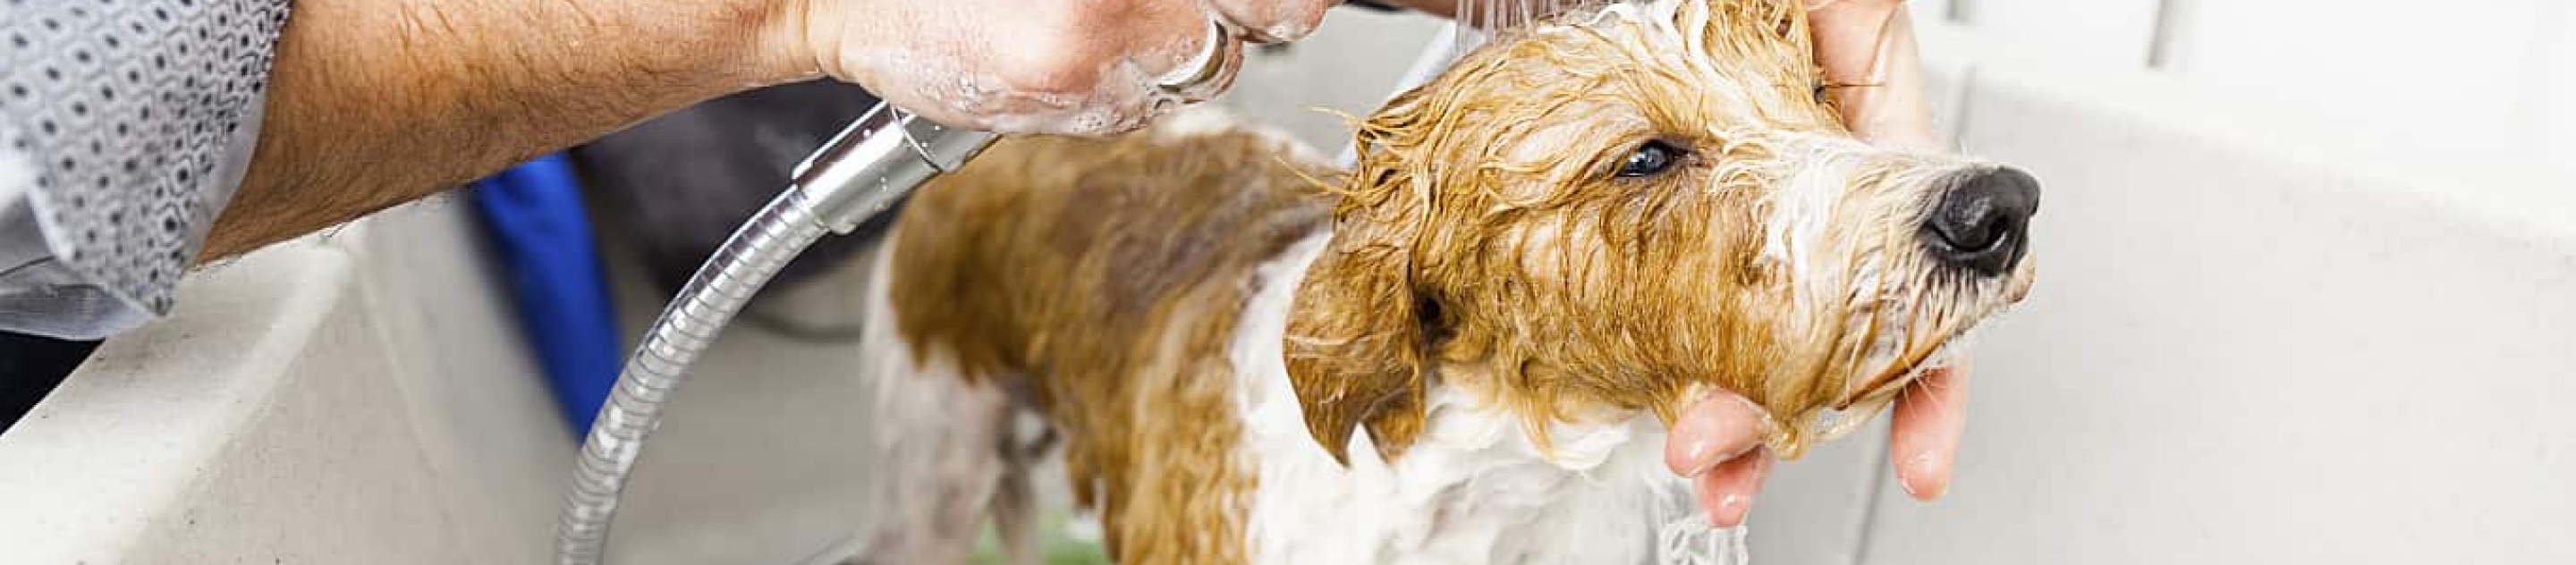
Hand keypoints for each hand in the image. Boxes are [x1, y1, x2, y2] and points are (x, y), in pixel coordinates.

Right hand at [778, 0, 1337, 135]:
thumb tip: (1277, 0)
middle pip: (1262, 19)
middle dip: (1241, 11)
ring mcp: (1098, 50)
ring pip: (1209, 67)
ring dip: (1180, 47)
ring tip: (1101, 11)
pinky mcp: (1070, 100)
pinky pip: (1145, 104)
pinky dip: (1127, 84)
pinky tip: (1069, 45)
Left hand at [1661, 0, 1960, 527]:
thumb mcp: (1824, 0)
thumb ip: (1866, 61)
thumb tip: (1938, 163)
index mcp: (1853, 121)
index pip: (1913, 266)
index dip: (1926, 368)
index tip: (1918, 448)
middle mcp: (1791, 171)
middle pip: (1821, 323)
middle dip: (1787, 407)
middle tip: (1733, 451)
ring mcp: (1714, 200)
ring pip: (1741, 330)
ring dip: (1724, 406)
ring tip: (1698, 454)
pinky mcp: (1632, 215)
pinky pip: (1657, 308)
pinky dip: (1659, 368)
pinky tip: (1656, 411)